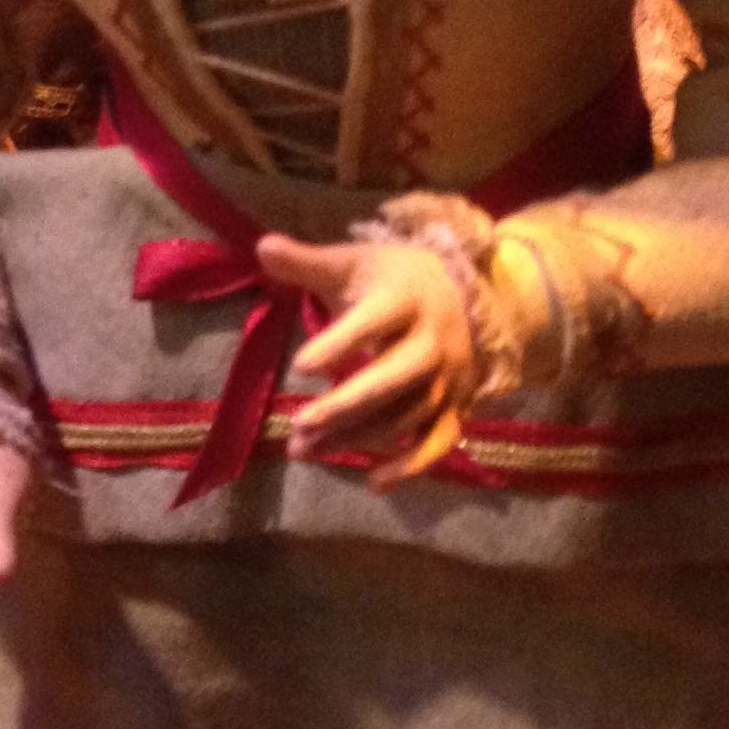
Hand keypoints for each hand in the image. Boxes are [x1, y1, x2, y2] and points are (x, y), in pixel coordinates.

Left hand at [260, 233, 478, 489]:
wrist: (467, 295)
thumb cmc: (393, 280)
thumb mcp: (353, 263)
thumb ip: (307, 261)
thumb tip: (261, 246)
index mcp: (405, 299)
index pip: (374, 321)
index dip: (340, 343)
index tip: (300, 366)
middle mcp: (432, 342)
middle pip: (394, 378)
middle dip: (347, 405)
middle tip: (299, 424)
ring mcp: (447, 379)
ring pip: (406, 416)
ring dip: (357, 438)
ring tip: (303, 449)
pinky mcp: (455, 407)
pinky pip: (439, 443)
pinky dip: (411, 466)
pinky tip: (374, 482)